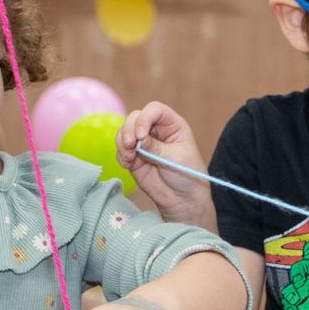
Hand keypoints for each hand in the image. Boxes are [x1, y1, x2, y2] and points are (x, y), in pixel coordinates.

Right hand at [117, 103, 212, 226]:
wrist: (183, 199)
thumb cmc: (187, 175)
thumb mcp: (175, 158)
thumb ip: (156, 148)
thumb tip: (138, 139)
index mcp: (172, 124)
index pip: (155, 110)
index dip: (145, 118)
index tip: (141, 135)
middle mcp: (156, 130)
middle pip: (135, 118)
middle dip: (128, 130)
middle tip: (129, 146)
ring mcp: (143, 143)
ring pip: (124, 132)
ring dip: (122, 142)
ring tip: (129, 158)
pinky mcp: (134, 157)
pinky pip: (121, 150)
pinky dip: (121, 155)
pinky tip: (128, 165)